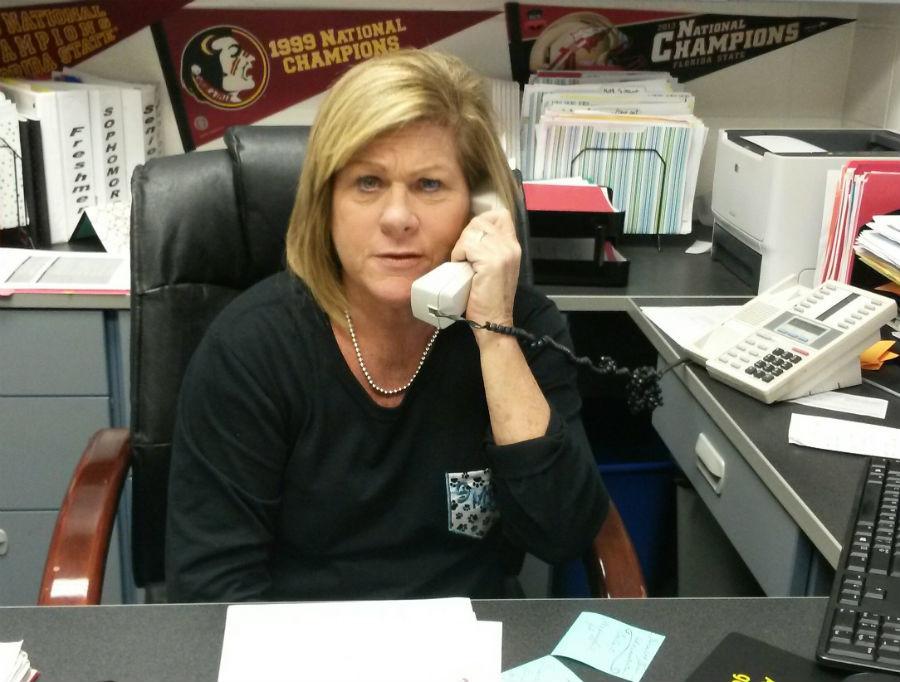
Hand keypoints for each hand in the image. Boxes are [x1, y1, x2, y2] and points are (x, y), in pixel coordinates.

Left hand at [449, 208, 520, 330]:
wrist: (493, 321)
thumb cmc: (488, 298)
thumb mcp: (494, 267)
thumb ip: (489, 249)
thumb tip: (470, 234)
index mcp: (513, 246)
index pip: (500, 215)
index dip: (481, 222)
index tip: (472, 240)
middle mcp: (511, 246)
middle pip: (481, 221)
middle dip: (467, 236)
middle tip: (465, 257)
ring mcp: (503, 253)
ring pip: (472, 232)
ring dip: (462, 247)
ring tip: (464, 264)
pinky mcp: (491, 262)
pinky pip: (467, 246)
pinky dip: (459, 255)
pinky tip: (463, 268)